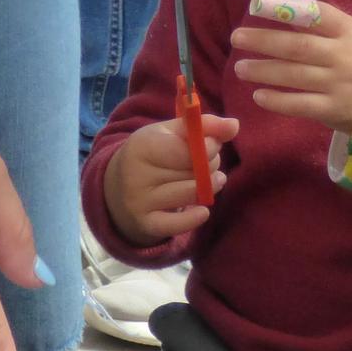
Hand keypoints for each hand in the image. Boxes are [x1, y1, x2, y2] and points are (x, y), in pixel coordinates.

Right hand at [103, 113, 237, 245]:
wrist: (117, 190)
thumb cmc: (152, 155)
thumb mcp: (171, 133)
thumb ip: (204, 125)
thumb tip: (234, 125)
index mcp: (142, 145)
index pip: (188, 148)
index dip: (209, 146)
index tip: (213, 144)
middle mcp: (137, 174)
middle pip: (192, 171)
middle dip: (210, 166)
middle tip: (209, 165)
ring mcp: (139, 202)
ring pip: (191, 194)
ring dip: (209, 187)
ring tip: (212, 181)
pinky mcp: (146, 225)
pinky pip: (179, 225)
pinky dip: (196, 217)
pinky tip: (201, 209)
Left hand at [230, 0, 351, 134]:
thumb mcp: (350, 34)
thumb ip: (318, 24)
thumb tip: (276, 9)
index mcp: (347, 30)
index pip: (316, 14)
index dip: (285, 8)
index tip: (256, 5)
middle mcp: (343, 55)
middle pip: (298, 46)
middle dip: (264, 41)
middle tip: (237, 38)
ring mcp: (338, 84)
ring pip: (295, 75)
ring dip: (264, 71)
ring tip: (240, 68)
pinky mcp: (333, 109)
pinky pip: (300, 105)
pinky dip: (278, 101)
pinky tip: (258, 96)